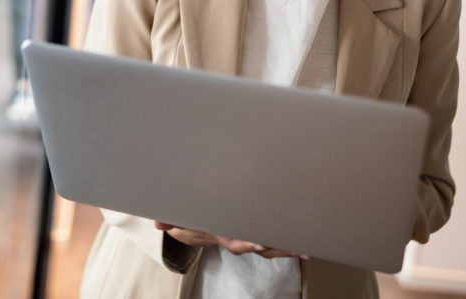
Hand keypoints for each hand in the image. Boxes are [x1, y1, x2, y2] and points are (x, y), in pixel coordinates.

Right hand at [154, 222, 309, 259]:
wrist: (199, 227)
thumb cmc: (194, 218)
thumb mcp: (180, 219)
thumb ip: (170, 218)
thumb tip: (157, 223)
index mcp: (224, 233)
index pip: (236, 240)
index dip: (248, 241)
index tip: (259, 241)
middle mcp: (240, 239)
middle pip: (261, 246)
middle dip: (278, 246)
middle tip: (295, 245)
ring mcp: (252, 238)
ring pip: (273, 246)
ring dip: (290, 246)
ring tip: (308, 246)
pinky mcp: (261, 235)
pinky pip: (278, 241)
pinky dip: (292, 241)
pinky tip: (308, 242)